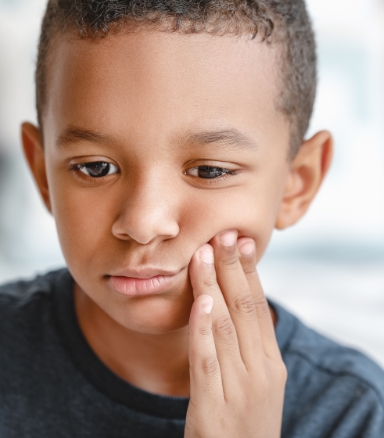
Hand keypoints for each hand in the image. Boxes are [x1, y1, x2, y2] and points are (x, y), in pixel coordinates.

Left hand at [185, 230, 286, 437]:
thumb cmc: (243, 421)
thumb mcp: (254, 382)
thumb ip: (245, 347)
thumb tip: (228, 304)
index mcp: (271, 363)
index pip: (259, 307)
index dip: (250, 272)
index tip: (241, 242)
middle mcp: (260, 372)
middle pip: (245, 309)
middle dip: (233, 268)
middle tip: (225, 234)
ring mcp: (240, 391)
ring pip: (225, 327)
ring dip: (213, 287)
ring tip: (204, 253)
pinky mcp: (214, 410)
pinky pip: (207, 361)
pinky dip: (204, 330)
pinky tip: (200, 303)